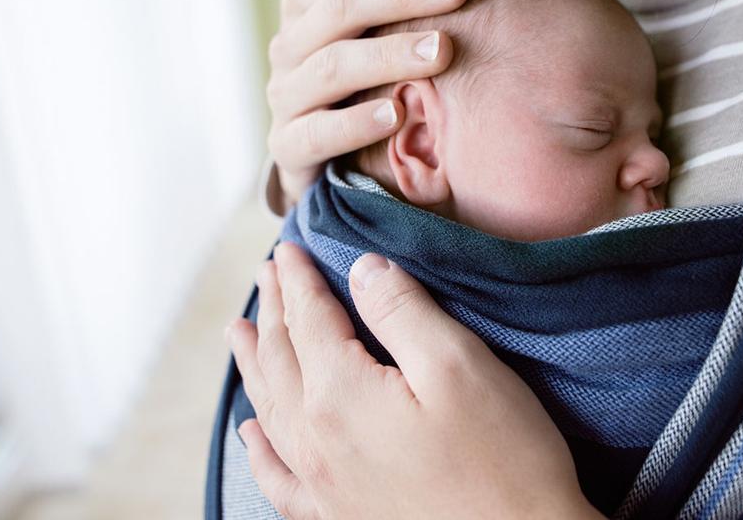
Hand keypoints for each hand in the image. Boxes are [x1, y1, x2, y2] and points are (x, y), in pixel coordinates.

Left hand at [226, 242, 602, 519]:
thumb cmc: (502, 459)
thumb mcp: (458, 364)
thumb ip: (403, 311)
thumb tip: (362, 269)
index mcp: (341, 395)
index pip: (308, 320)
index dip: (299, 280)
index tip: (287, 249)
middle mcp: (317, 441)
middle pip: (281, 359)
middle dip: (273, 311)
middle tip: (267, 274)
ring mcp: (324, 485)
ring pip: (270, 410)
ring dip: (254, 364)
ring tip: (240, 334)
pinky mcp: (341, 516)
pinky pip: (280, 478)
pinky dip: (259, 450)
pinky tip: (252, 434)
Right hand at [266, 0, 467, 211]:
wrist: (327, 164)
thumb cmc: (364, 82)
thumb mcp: (379, 28)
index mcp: (309, 6)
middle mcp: (289, 45)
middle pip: (341, 7)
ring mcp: (284, 97)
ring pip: (332, 67)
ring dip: (389, 56)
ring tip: (442, 51)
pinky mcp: (288, 149)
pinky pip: (318, 133)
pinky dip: (356, 123)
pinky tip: (398, 115)